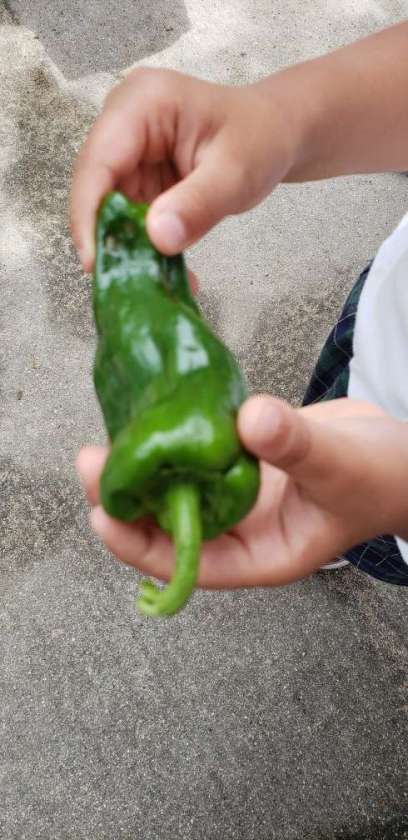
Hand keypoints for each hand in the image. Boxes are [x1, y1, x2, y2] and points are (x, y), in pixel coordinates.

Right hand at [70, 68, 299, 269]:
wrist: (277, 133)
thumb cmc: (261, 138)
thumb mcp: (236, 173)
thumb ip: (197, 205)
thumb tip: (157, 238)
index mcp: (142, 103)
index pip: (98, 162)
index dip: (89, 214)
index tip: (95, 262)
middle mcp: (124, 122)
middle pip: (96, 188)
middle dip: (109, 237)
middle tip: (126, 281)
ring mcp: (129, 150)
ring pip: (110, 210)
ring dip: (130, 248)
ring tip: (155, 283)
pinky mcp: (137, 176)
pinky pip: (130, 218)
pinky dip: (145, 246)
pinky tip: (167, 272)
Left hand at [76, 396, 407, 588]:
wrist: (403, 453)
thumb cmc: (385, 478)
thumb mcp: (343, 466)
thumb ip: (299, 446)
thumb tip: (250, 421)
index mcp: (262, 553)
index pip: (190, 563)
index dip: (141, 546)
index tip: (102, 517)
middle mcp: (242, 528)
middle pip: (170, 525)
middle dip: (126, 500)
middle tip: (90, 461)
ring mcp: (239, 493)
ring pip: (178, 487)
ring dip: (142, 467)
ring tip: (105, 439)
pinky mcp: (241, 458)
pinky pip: (198, 454)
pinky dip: (174, 439)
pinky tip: (150, 414)